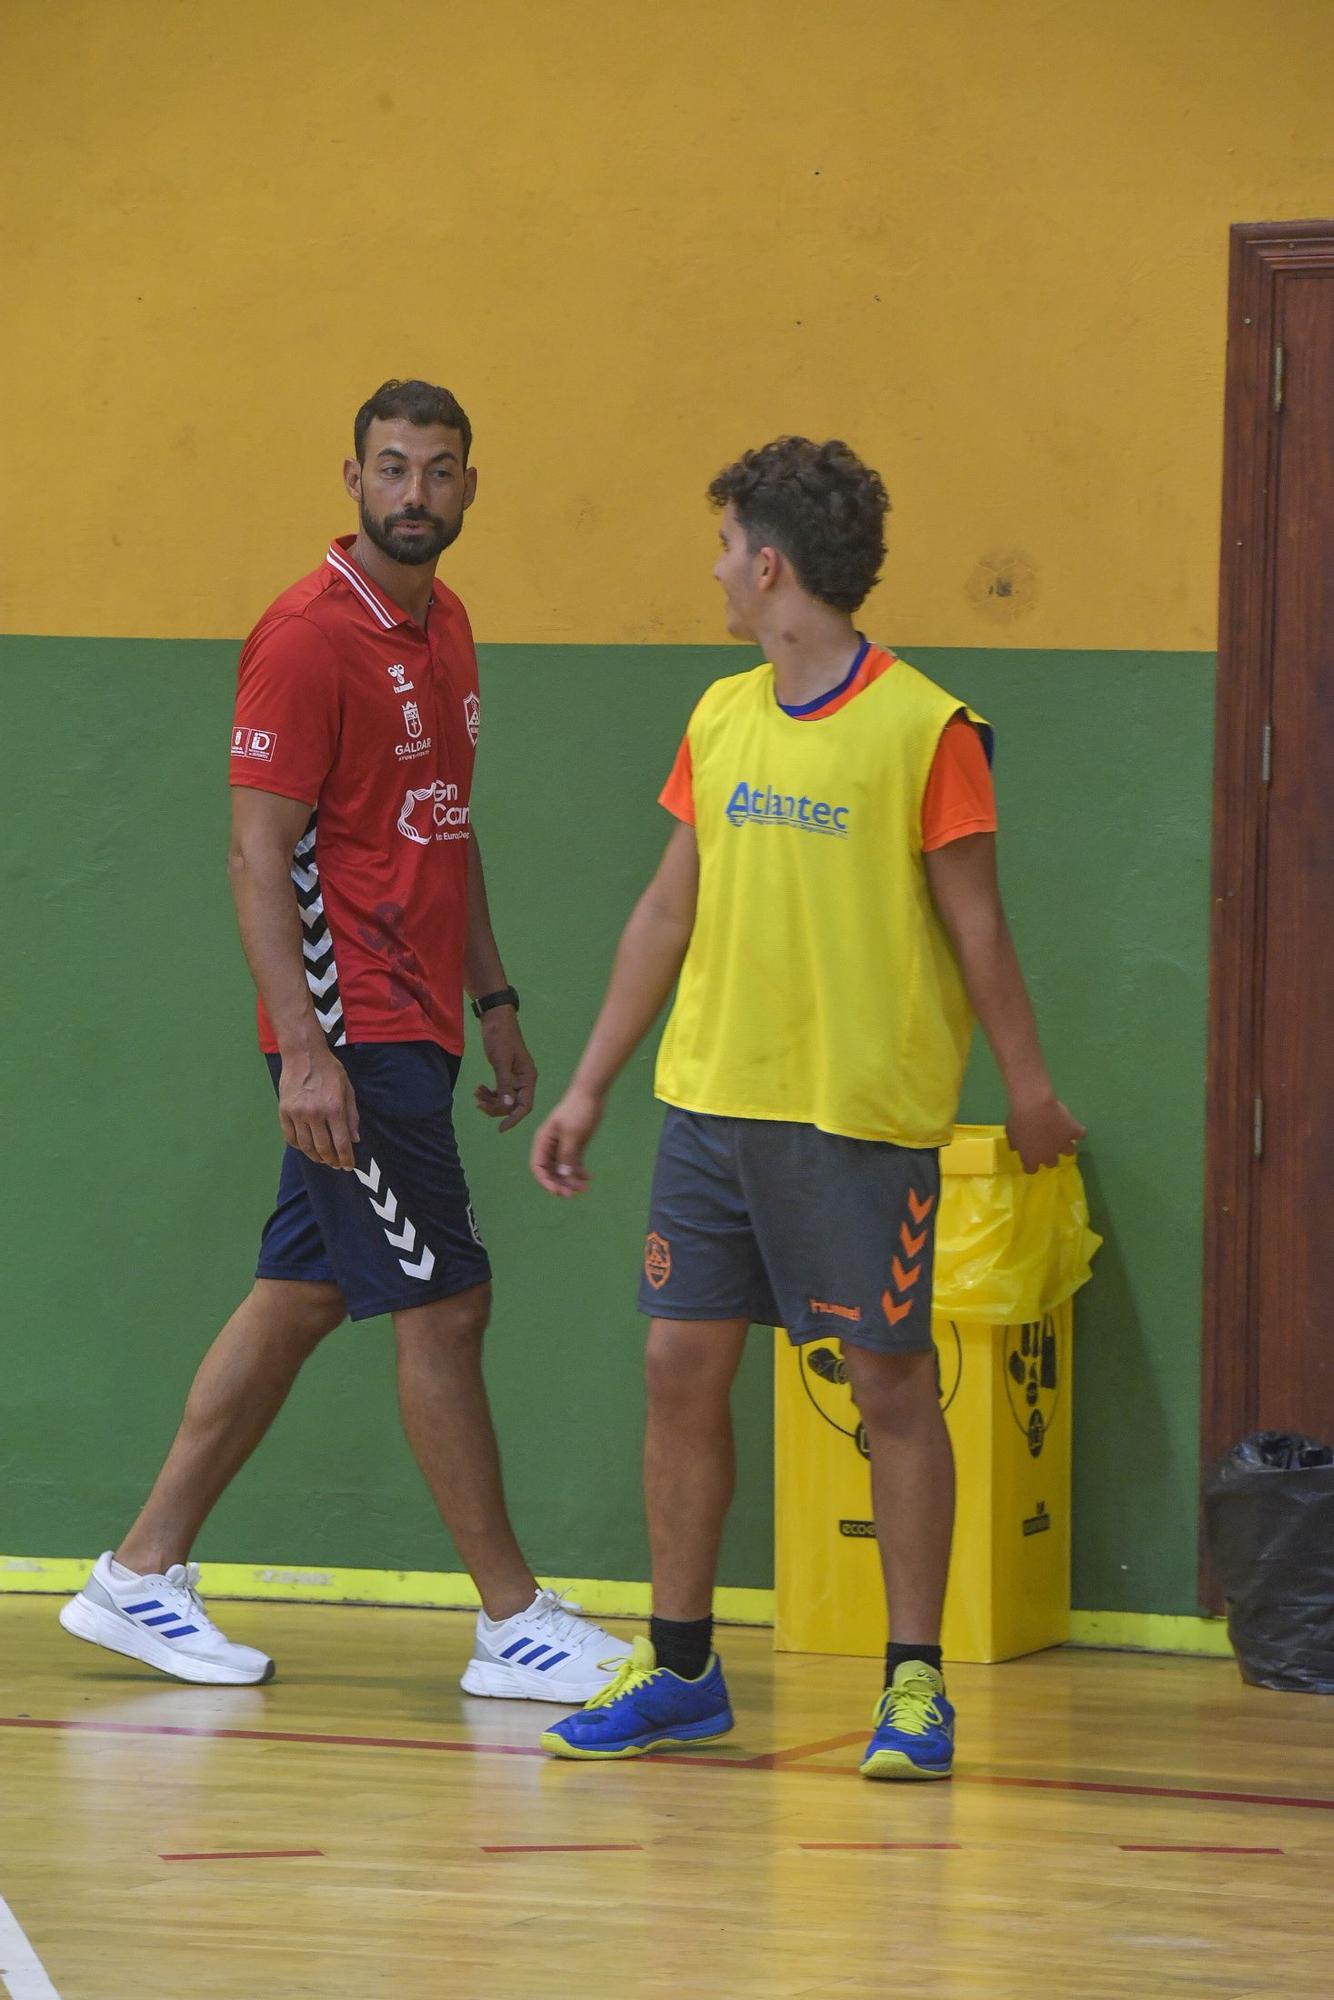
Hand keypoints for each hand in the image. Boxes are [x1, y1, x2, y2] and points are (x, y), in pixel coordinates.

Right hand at [278, 1045, 360, 1169]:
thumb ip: (352, 1115)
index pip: (341, 1142)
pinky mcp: (284, 1111)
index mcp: (334, 1108)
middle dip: (332, 1161)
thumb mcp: (347, 1089)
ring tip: (323, 1159)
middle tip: (336, 1164)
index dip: (346, 1158)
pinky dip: (299, 1147)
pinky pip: (290, 1137)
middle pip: (323, 1148)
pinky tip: (306, 1147)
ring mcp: (297, 1113)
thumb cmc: (329, 1070)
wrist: (303, 1054)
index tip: (348, 1166)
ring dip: (316, 1157)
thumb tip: (355, 1139)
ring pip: (306, 1146)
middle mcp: (315, 1113)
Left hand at [474, 1009, 537, 1131]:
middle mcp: (524, 1080)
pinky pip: (500, 1091)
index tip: (500, 1128)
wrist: (495, 1018)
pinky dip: (489, 1093)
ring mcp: (515, 1078)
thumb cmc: (500, 1037)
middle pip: (512, 1105)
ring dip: (490, 1101)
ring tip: (476, 1094)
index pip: (525, 1105)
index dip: (514, 1119)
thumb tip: (507, 1106)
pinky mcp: (505, 1074)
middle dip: (496, 1107)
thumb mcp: (501, 1061)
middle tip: (478, 1103)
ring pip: (505, 1099)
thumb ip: (505, 1084)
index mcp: (528, 1078)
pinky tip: (479, 1089)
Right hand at [529, 1086, 603, 1196]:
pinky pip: (574, 1163)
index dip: (545, 1181)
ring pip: (563, 1169)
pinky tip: (588, 1177)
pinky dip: (579, 1172)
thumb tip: (563, 1175)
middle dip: (560, 1183)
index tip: (558, 1191)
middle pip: (550, 1171)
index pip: (538, 1167)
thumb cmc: (578, 1111)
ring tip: (585, 1187)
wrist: (592, 1093)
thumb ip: (567, 1155)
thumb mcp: (572, 1134)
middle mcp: (550, 1146)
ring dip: (571, 1180)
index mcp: (543, 1141)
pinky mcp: (575, 1145)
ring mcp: (563, 1146)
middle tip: (573, 1194)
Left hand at [1006, 1094, 1086, 1173]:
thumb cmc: (1018, 1120)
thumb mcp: (1011, 1133)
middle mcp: (1049, 1156)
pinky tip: (1074, 1126)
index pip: (1032, 1169)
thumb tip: (1016, 1147)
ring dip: (1065, 1145)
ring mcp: (1064, 1145)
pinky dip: (1078, 1131)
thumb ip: (1015, 1143)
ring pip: (1069, 1152)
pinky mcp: (1074, 1132)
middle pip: (1052, 1163)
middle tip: (1046, 1144)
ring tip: (1062, 1136)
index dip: (1031, 1163)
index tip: (1030, 1156)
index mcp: (1032, 1158)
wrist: (1034, 1107)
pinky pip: (1081, 1135)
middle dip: (1050, 1154)